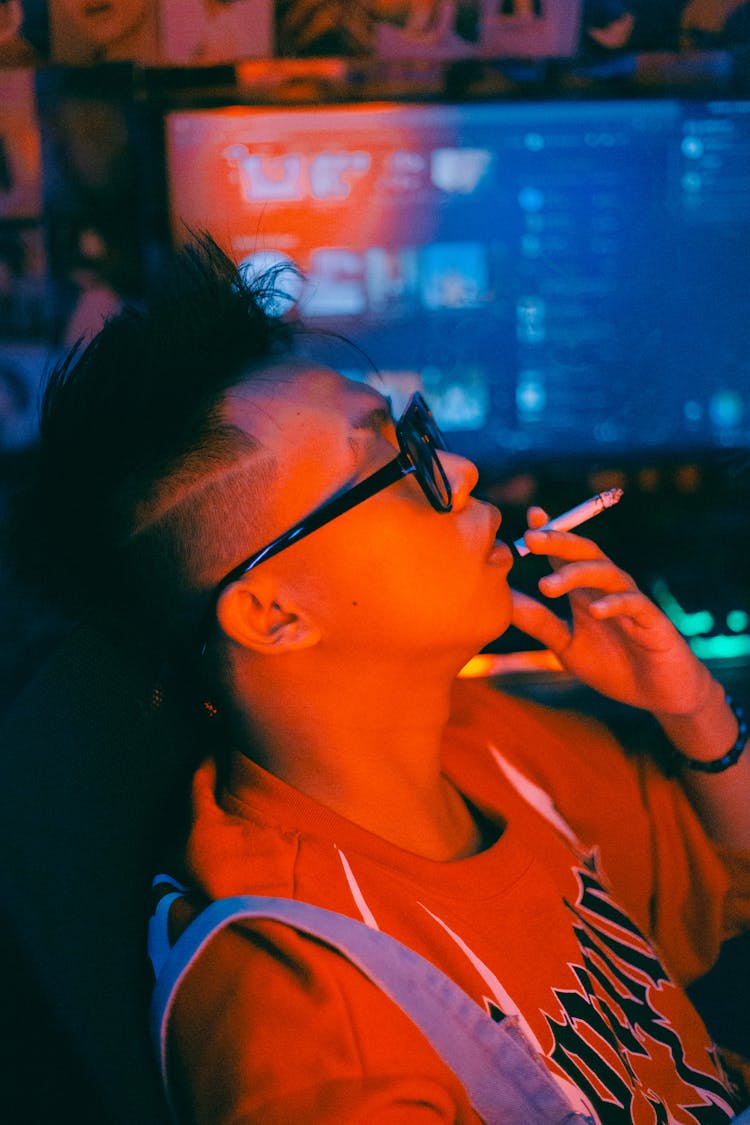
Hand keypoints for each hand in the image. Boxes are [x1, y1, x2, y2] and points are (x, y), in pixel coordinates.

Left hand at [509, 507, 714, 717]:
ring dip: (576, 574)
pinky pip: (634, 605)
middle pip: (585, 553)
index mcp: (585, 591)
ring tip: (547, 584)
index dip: (550, 534)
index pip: (566, 555)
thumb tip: (501, 602)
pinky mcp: (653, 622)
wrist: (657, 693)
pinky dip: (614, 605)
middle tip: (531, 538)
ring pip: (607, 573)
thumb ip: (539, 623)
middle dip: (559, 541)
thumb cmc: (613, 666)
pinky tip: (595, 611)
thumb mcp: (566, 645)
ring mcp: (632, 602)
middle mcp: (608, 589)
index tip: (530, 516)